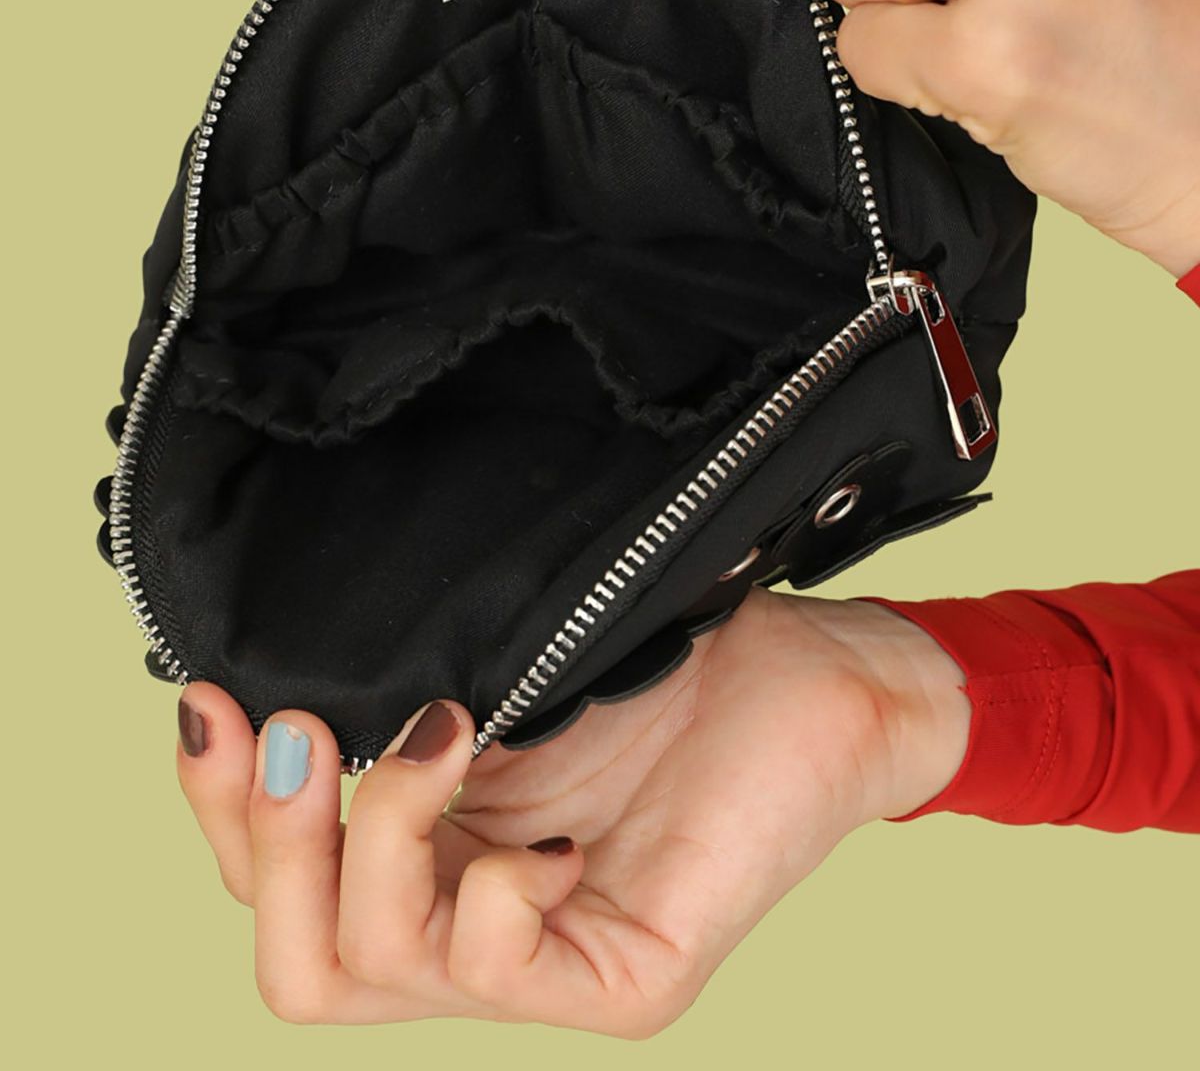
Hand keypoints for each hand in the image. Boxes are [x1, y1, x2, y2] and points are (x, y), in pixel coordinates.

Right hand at [176, 588, 968, 1033]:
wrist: (822, 671)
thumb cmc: (661, 657)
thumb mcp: (494, 674)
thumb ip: (392, 700)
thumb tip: (257, 679)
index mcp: (427, 863)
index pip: (271, 888)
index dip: (216, 805)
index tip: (212, 693)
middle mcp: (467, 930)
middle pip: (295, 966)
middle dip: (272, 840)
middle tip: (312, 728)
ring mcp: (546, 970)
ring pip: (368, 971)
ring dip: (380, 836)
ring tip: (446, 730)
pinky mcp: (630, 983)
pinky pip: (504, 978)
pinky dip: (497, 893)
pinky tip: (553, 832)